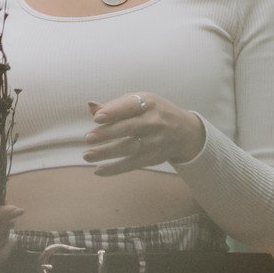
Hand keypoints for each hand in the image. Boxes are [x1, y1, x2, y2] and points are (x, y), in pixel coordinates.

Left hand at [82, 92, 205, 174]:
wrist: (186, 132)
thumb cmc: (154, 112)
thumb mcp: (140, 102)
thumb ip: (115, 106)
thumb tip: (90, 106)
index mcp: (149, 103)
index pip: (130, 106)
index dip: (113, 112)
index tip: (97, 118)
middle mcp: (154, 121)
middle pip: (129, 128)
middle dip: (107, 133)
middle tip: (88, 137)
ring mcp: (155, 141)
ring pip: (129, 148)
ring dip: (106, 153)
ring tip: (87, 155)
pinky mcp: (154, 157)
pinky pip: (133, 164)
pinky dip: (115, 168)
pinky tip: (98, 170)